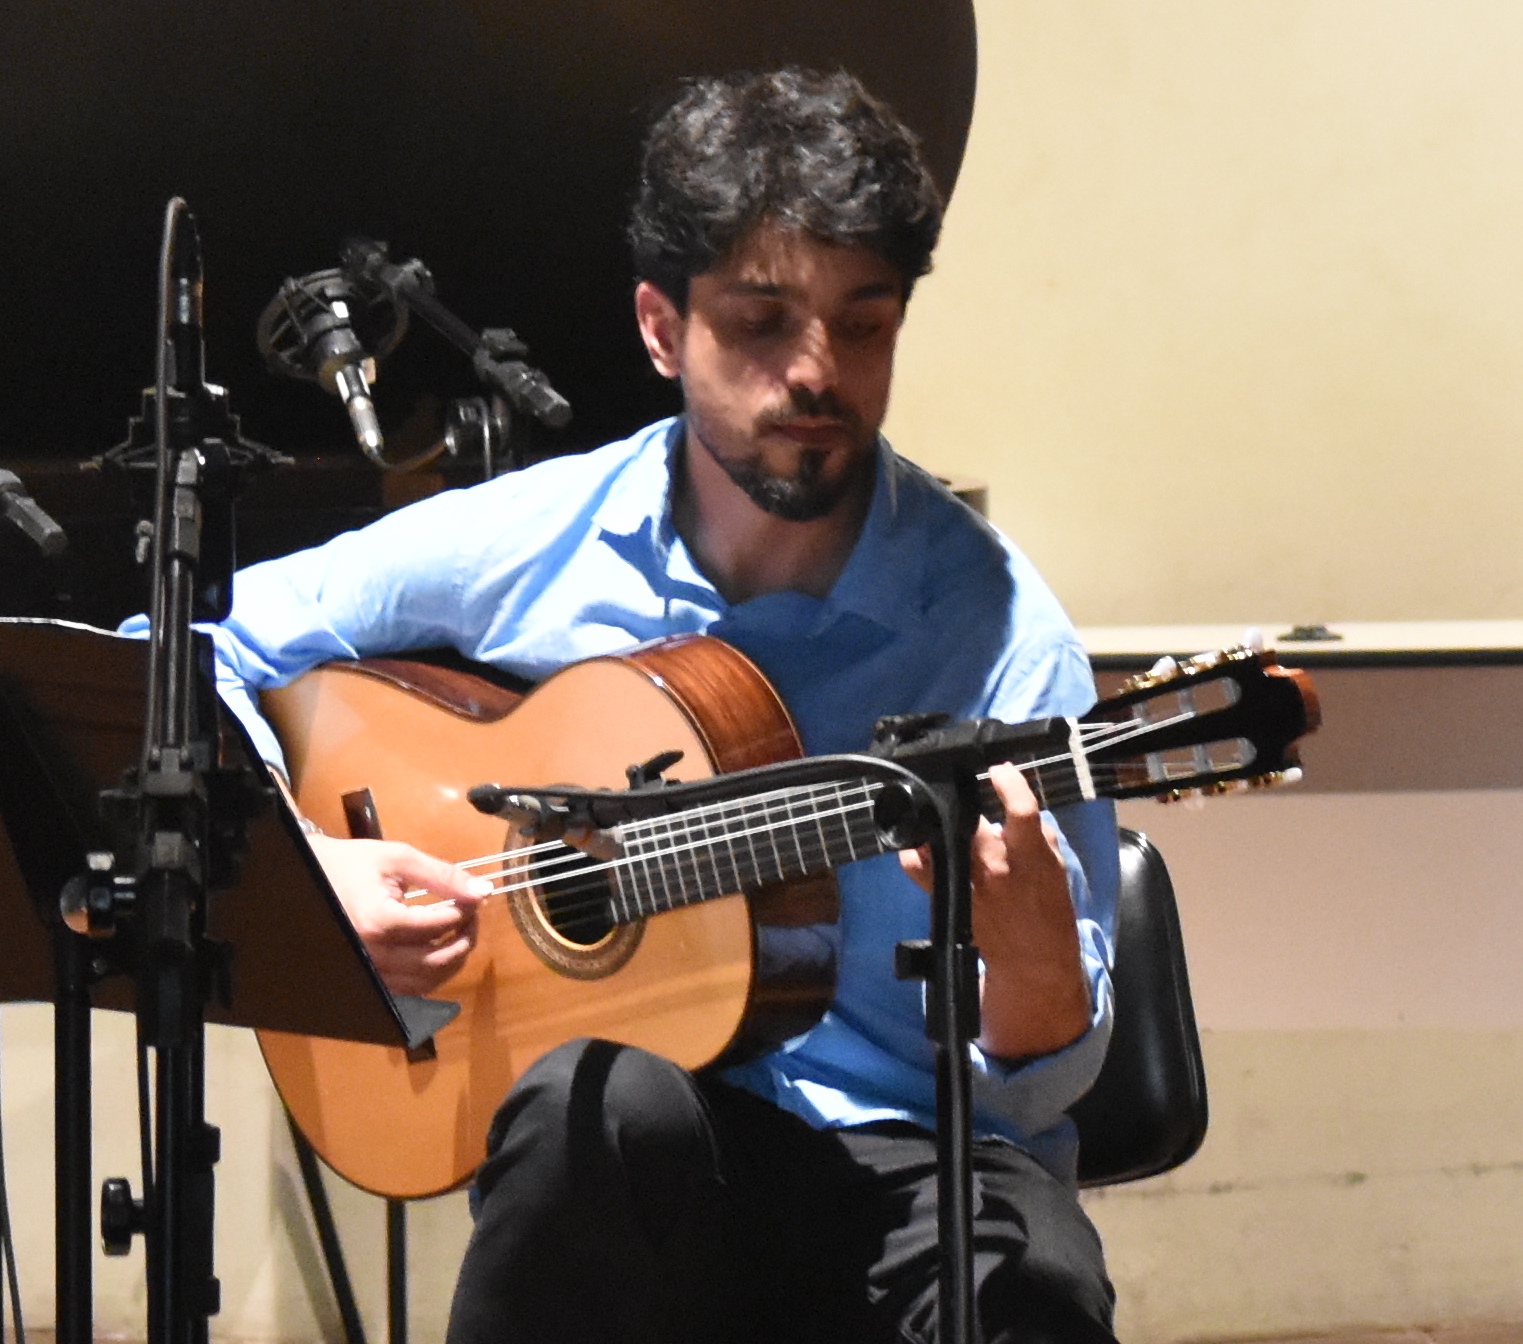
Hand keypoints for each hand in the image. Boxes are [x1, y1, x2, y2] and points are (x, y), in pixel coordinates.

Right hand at [307, 835, 488, 997]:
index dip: (465, 911)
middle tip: (473, 915)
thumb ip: (444, 876)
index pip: (438, 926)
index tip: (474, 896)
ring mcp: (370, 971)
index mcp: (380, 922)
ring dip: (454, 960)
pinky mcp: (370, 979)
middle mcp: (373, 954)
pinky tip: (440, 951)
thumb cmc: (354, 864)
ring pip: (426, 981)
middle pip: (436, 961)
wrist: (312, 878)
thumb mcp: (399, 859)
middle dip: (465, 938)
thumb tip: (484, 891)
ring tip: (461, 932)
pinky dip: (433, 974)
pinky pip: (410, 988)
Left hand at [899, 762, 1090, 1059]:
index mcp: (1031, 858)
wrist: (1034, 962)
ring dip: (942, 822)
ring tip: (945, 816)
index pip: (1022, 811)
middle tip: (967, 793)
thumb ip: (1037, 836)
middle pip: (972, 819)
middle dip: (968, 801)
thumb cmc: (1049, 912)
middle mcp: (996, 867)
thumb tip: (1018, 803)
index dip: (1009, 783)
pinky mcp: (946, 896)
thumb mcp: (1056, 869)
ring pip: (943, 836)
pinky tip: (916, 841)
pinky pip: (917, 867)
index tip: (1000, 769)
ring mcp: (968, 882)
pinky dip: (912, 851)